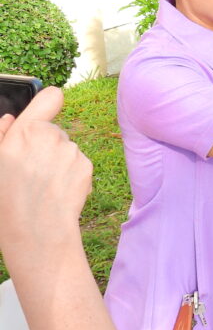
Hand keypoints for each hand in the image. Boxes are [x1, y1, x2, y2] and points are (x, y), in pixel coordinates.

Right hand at [0, 88, 92, 253]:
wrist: (36, 232)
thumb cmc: (7, 201)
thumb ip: (2, 137)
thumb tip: (10, 119)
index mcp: (24, 132)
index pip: (51, 96)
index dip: (48, 102)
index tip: (46, 109)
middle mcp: (51, 136)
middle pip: (54, 131)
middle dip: (46, 145)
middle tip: (32, 171)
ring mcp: (72, 151)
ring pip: (66, 150)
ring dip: (58, 162)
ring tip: (43, 186)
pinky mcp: (87, 166)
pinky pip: (78, 164)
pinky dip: (71, 175)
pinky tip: (57, 192)